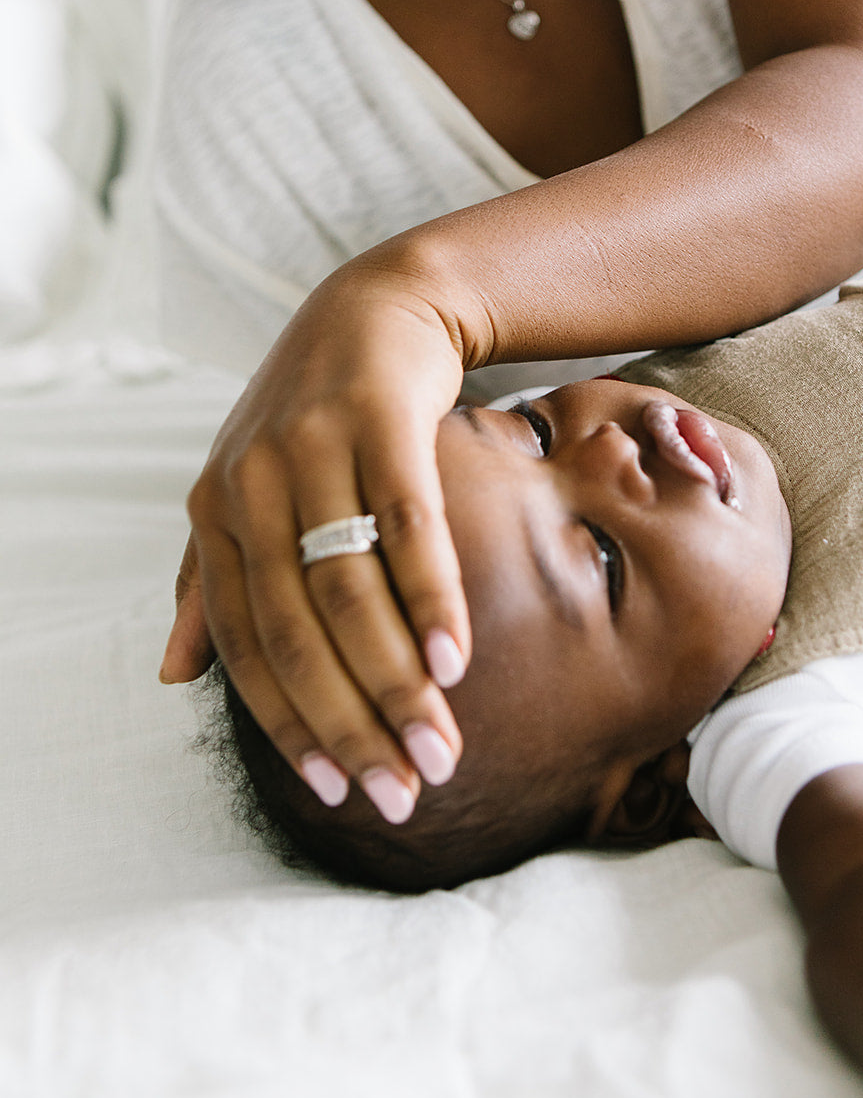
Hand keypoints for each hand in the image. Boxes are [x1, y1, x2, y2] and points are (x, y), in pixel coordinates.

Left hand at [159, 251, 471, 820]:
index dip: (290, 725)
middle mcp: (251, 485)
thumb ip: (208, 584)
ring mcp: (313, 450)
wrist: (376, 307)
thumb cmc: (310, 419)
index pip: (246, 646)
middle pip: (299, 633)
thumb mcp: (242, 494)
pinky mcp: (380, 421)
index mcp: (215, 513)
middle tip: (405, 790)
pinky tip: (455, 660)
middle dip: (353, 723)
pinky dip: (430, 599)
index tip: (339, 788)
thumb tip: (172, 677)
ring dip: (398, 682)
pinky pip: (406, 527)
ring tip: (442, 747)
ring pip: (351, 592)